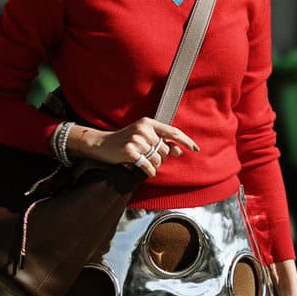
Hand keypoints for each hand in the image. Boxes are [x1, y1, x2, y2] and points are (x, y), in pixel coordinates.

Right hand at [70, 117, 198, 178]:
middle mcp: (143, 129)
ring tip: (146, 164)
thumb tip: (179, 150)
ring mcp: (136, 140)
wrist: (101, 144)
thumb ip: (162, 143)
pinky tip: (148, 172)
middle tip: (151, 160)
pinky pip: (148, 166)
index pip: (173, 132)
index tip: (195, 148)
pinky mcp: (129, 151)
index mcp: (149, 122)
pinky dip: (150, 171)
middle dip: (162, 159)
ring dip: (154, 166)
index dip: (186, 140)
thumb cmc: (125, 142)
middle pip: (165, 150)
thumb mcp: (144, 138)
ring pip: (157, 159)